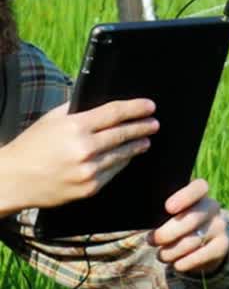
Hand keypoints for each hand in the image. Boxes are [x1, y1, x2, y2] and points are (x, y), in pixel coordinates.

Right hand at [0, 98, 157, 214]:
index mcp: (74, 126)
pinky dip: (123, 162)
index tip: (151, 106)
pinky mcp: (89, 188)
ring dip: (137, 145)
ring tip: (146, 140)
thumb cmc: (32, 145)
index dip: (136, 108)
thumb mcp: (52, 120)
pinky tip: (128, 156)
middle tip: (155, 123)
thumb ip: (78, 108)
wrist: (12, 180)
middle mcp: (84, 148)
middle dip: (143, 127)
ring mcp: (88, 170)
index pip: (115, 113)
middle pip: (123, 134)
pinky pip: (113, 172)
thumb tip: (104, 100)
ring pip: (122, 154)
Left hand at [151, 178, 228, 274]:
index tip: (168, 207)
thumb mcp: (171, 213)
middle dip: (167, 233)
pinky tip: (177, 264)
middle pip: (192, 219)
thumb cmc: (176, 224)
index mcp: (199, 194)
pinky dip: (184, 263)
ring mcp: (219, 226)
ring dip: (171, 252)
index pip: (199, 188)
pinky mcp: (221, 246)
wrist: (203, 244)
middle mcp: (213, 207)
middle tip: (151, 240)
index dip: (184, 196)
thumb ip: (161, 212)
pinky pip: (200, 256)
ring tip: (161, 255)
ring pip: (193, 241)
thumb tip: (145, 219)